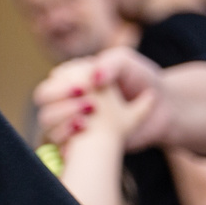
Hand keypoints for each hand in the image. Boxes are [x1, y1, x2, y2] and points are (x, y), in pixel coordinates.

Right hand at [38, 48, 165, 150]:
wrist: (163, 109)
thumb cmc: (143, 80)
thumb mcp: (128, 63)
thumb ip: (110, 63)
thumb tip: (92, 79)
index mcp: (76, 75)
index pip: (55, 78)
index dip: (64, 83)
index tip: (85, 88)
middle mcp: (68, 96)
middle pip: (43, 97)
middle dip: (60, 101)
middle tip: (88, 105)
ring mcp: (70, 119)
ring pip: (46, 120)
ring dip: (63, 119)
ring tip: (87, 120)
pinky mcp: (77, 140)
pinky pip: (56, 142)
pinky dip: (67, 137)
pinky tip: (84, 133)